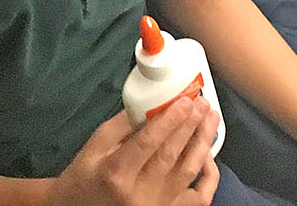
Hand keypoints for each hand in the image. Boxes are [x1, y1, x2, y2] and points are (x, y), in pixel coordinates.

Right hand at [46, 100, 218, 205]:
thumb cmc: (85, 177)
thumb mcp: (94, 146)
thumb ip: (121, 125)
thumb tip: (150, 105)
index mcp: (117, 172)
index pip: (149, 142)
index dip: (170, 120)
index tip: (185, 101)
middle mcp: (139, 192)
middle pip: (171, 154)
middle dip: (190, 125)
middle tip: (202, 103)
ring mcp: (157, 205)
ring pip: (187, 172)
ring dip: (203, 143)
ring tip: (211, 119)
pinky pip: (196, 198)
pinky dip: (208, 177)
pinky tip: (210, 156)